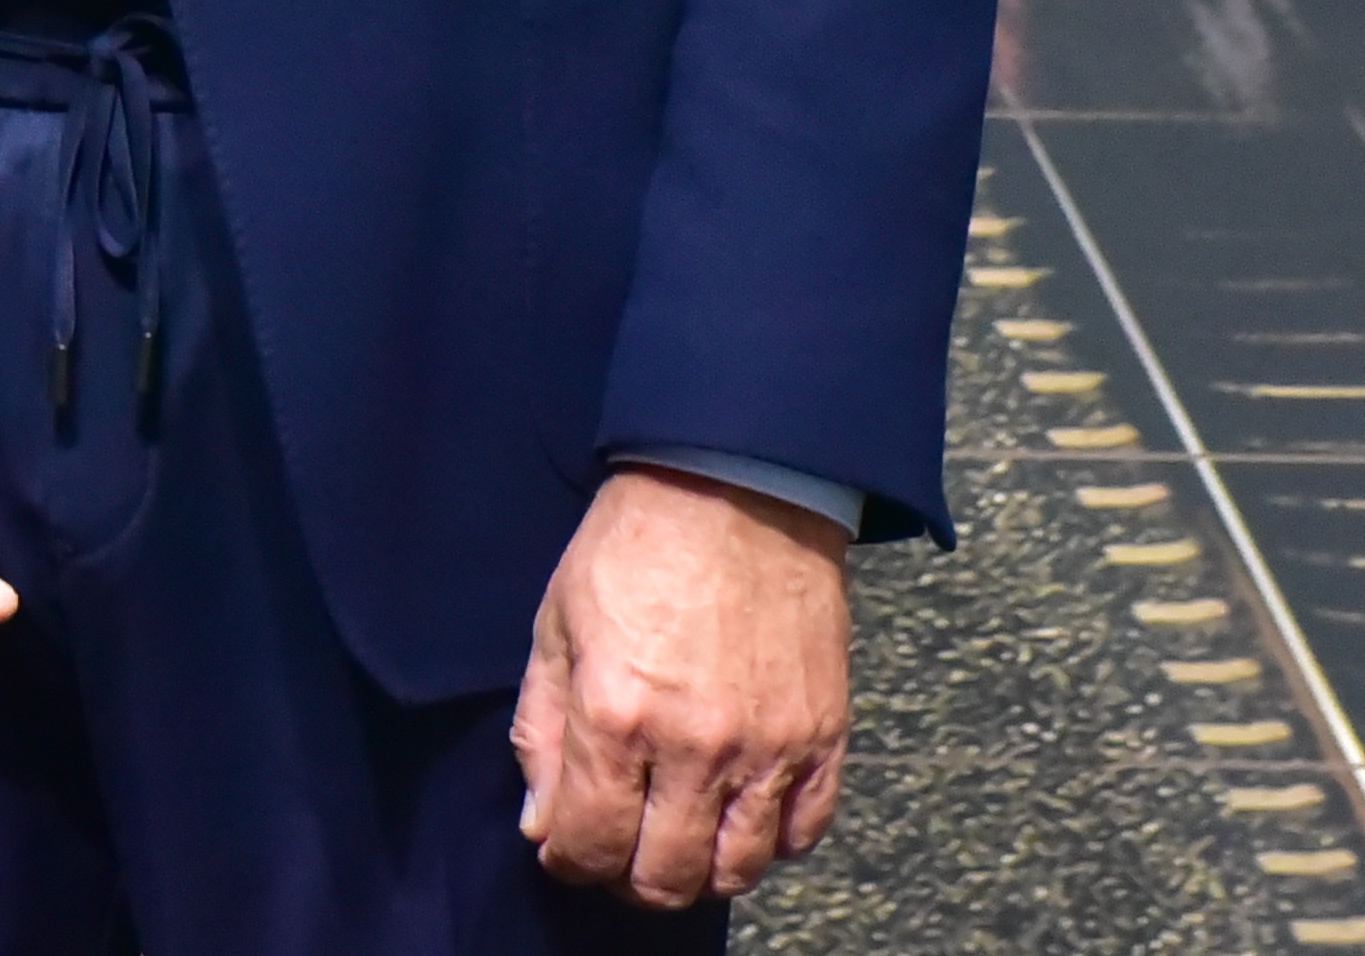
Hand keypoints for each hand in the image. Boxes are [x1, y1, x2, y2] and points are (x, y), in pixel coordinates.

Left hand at [513, 465, 852, 905]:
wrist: (734, 487)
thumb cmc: (634, 547)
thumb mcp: (556, 624)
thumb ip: (541, 731)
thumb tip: (542, 821)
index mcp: (616, 716)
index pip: (590, 843)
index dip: (570, 861)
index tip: (566, 849)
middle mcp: (695, 747)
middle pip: (666, 876)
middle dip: (629, 878)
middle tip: (619, 851)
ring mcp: (768, 748)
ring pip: (737, 870)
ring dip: (699, 871)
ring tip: (677, 839)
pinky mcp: (823, 737)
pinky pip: (803, 832)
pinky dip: (770, 843)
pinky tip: (739, 816)